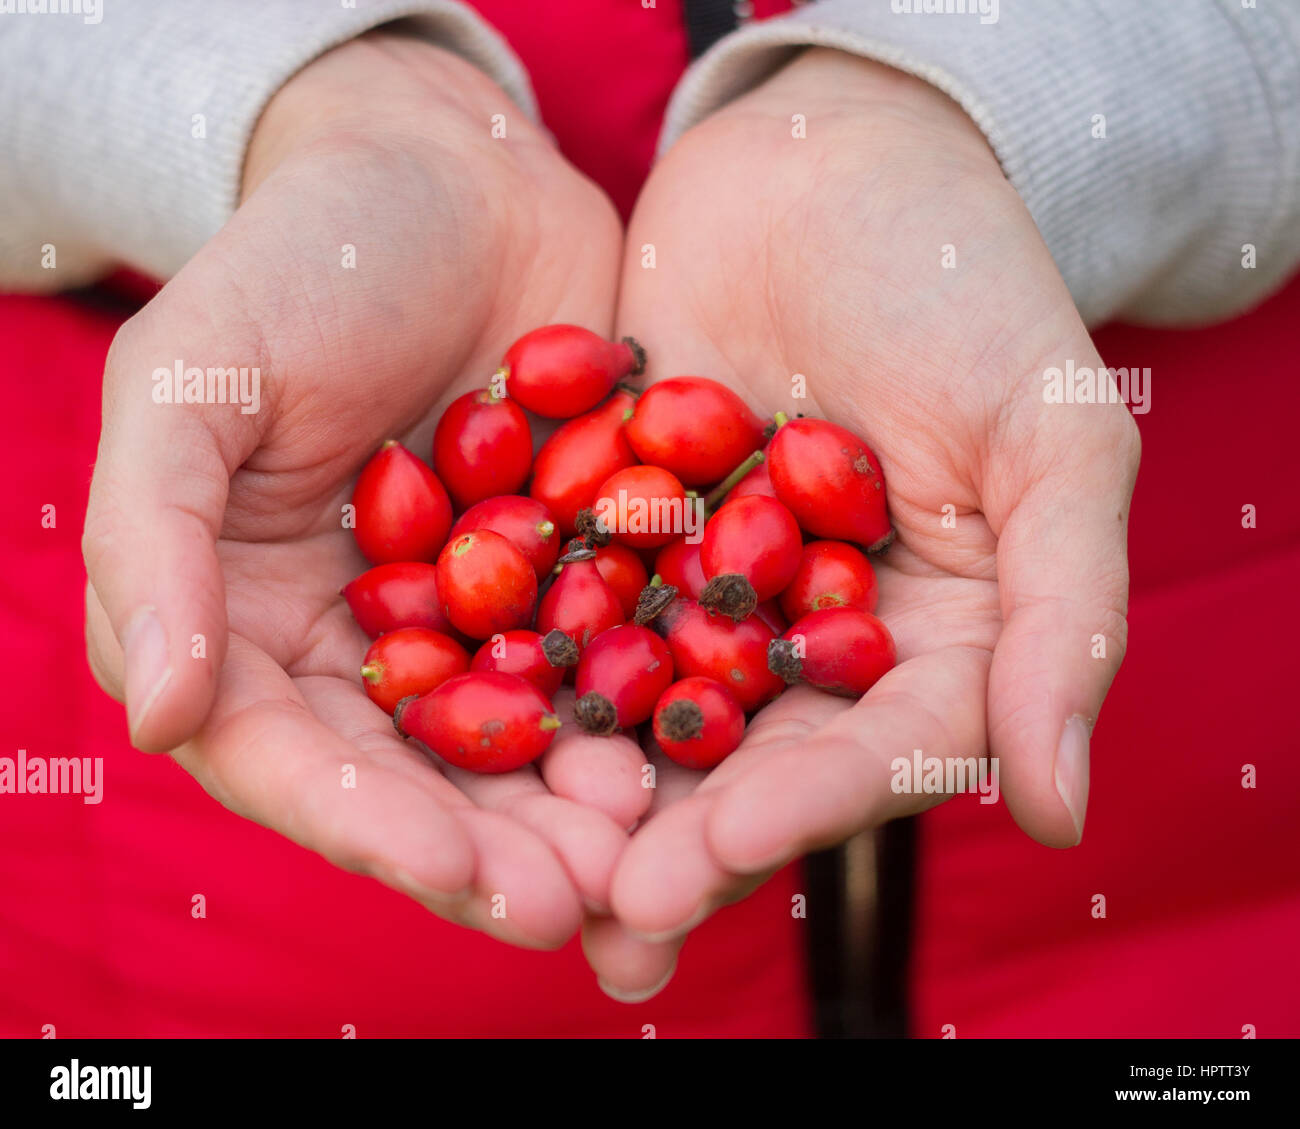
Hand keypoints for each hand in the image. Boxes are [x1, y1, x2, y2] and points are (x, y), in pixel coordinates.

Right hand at [82, 33, 648, 947]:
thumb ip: (158, 544)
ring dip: (584, 814)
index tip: (465, 879)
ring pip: (525, 746)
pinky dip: (651, 718)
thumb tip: (159, 719)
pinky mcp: (574, 577)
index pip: (296, 762)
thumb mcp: (191, 379)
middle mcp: (362, 646)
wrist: (450, 178)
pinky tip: (705, 760)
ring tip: (658, 860)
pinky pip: (610, 665)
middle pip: (422, 781)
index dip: (372, 828)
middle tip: (588, 901)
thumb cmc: (299, 261)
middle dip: (499, 849)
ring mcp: (476, 619)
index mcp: (250, 625)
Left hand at [585, 49, 1139, 993]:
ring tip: (516, 869)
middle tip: (603, 920)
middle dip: (675, 841)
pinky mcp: (611, 538)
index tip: (720, 852)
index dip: (799, 812)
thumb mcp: (1048, 436)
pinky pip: (563, 611)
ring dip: (585, 795)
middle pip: (745, 764)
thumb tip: (1063, 806)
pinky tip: (451, 717)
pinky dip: (515, 665)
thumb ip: (1064, 616)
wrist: (826, 166)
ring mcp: (702, 593)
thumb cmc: (965, 287)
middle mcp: (807, 641)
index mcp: (924, 645)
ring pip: (644, 712)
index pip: (867, 756)